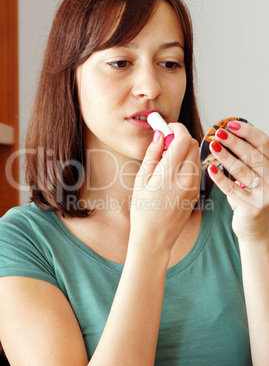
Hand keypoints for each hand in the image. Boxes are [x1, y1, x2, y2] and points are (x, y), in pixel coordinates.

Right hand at [129, 123, 200, 253]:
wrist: (155, 238)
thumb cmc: (143, 211)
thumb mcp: (142, 179)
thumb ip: (152, 154)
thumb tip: (159, 135)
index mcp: (170, 173)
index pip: (183, 138)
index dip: (175, 128)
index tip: (165, 127)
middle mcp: (187, 178)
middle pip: (193, 144)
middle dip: (180, 137)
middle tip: (164, 143)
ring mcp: (194, 186)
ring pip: (195, 156)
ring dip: (184, 150)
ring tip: (166, 160)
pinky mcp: (196, 193)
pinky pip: (196, 169)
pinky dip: (186, 163)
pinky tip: (172, 172)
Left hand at [207, 121, 268, 241]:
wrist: (259, 230)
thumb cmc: (255, 199)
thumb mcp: (259, 177)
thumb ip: (251, 161)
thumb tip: (231, 136)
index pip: (265, 144)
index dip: (248, 132)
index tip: (232, 125)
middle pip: (253, 155)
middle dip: (234, 142)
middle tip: (218, 133)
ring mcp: (265, 196)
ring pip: (241, 171)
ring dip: (225, 156)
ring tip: (212, 146)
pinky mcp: (252, 208)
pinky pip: (231, 189)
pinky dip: (219, 178)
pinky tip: (210, 168)